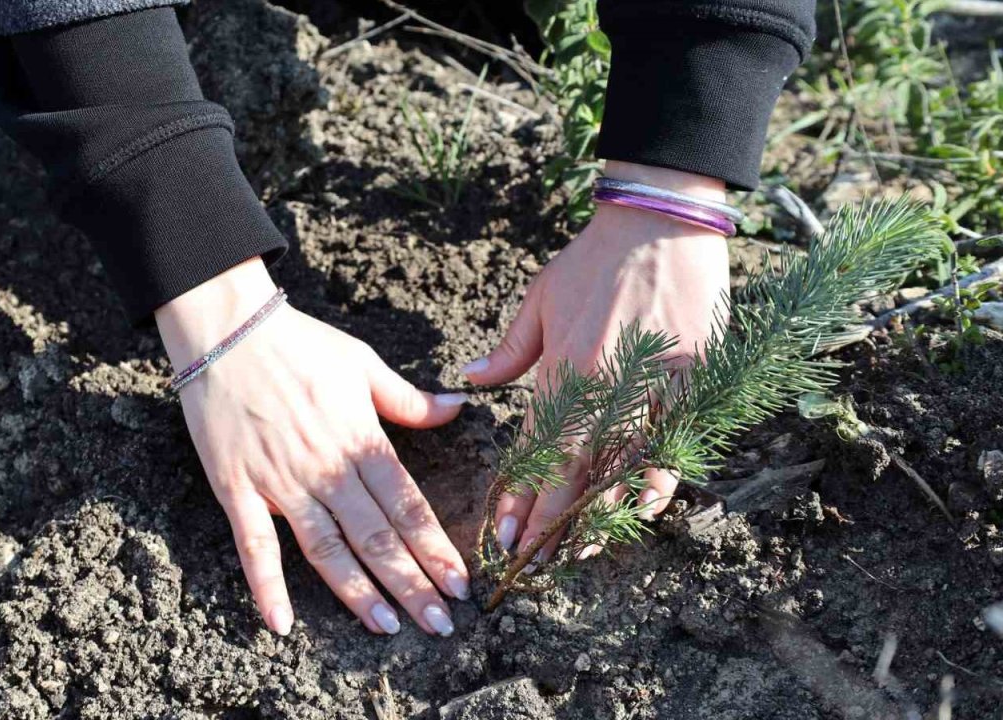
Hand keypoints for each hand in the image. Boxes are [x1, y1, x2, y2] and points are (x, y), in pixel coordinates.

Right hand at [156, 258, 470, 636]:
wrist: (227, 327)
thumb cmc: (298, 343)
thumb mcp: (363, 364)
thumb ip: (409, 400)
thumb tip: (459, 409)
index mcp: (361, 440)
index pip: (408, 507)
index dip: (437, 549)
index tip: (462, 585)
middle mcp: (327, 469)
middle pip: (377, 538)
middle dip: (413, 585)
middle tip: (441, 626)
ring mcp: (281, 482)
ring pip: (327, 549)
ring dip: (359, 593)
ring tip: (387, 628)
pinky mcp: (236, 488)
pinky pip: (254, 545)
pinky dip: (266, 586)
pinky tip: (281, 624)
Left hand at [464, 162, 730, 561]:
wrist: (660, 222)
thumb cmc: (593, 259)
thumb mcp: (539, 298)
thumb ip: (508, 350)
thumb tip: (467, 381)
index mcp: (563, 366)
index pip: (535, 446)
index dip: (519, 492)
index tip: (503, 530)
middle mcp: (605, 385)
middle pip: (572, 469)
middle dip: (547, 520)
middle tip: (528, 560)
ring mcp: (650, 386)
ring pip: (621, 466)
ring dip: (598, 513)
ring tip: (576, 550)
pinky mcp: (691, 380)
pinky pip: (674, 441)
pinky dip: (659, 478)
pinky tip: (642, 510)